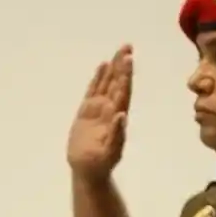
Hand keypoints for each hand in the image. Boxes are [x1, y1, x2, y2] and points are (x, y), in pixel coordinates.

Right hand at [67, 44, 133, 180]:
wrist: (88, 170)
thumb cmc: (102, 163)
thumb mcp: (111, 151)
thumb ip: (116, 133)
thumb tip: (122, 115)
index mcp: (117, 116)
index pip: (123, 91)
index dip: (126, 75)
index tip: (129, 59)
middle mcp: (110, 109)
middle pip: (117, 83)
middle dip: (122, 65)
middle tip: (127, 46)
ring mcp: (98, 109)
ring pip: (106, 84)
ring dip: (113, 68)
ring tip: (118, 51)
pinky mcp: (86, 112)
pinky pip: (93, 91)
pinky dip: (97, 79)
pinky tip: (102, 66)